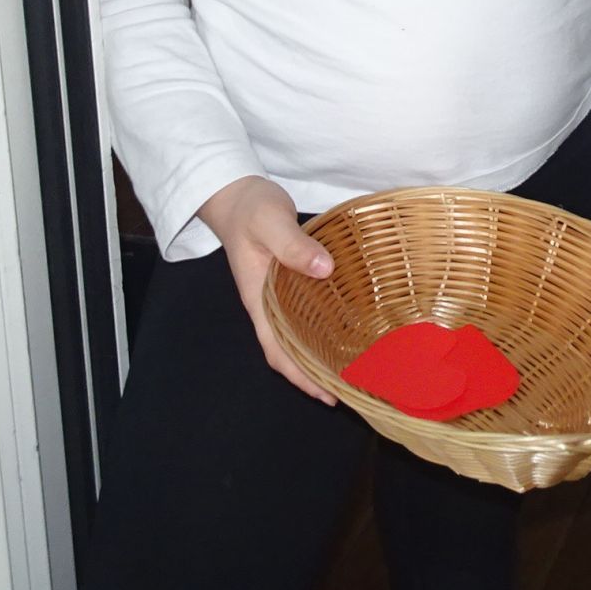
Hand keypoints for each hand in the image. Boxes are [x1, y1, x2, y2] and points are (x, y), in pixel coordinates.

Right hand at [197, 175, 336, 403]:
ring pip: (296, 334)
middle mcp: (266, 304)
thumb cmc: (251, 209)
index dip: (299, 375)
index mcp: (258, 298)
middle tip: (351, 388)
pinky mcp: (288, 281)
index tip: (326, 393)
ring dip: (319, 352)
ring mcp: (276, 294)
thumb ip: (294, 245)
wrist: (237, 196)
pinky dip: (321, 325)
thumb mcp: (271, 222)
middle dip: (314, 373)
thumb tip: (324, 269)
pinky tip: (344, 327)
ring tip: (353, 366)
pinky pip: (304, 313)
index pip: (276, 349)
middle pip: (288, 350)